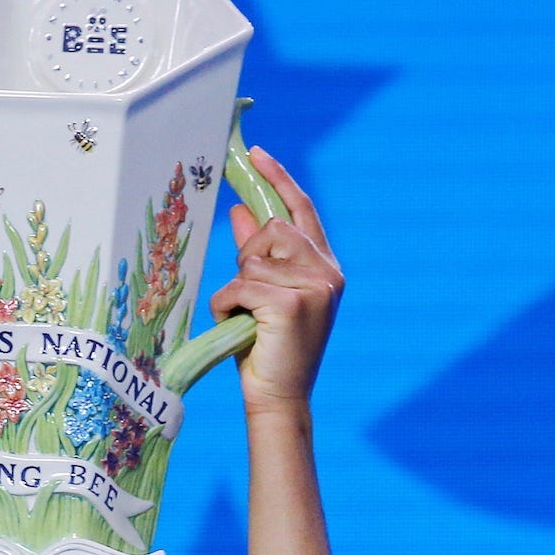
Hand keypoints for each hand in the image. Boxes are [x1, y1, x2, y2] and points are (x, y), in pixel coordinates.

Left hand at [209, 147, 342, 418]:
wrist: (280, 399)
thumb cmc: (268, 348)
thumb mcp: (263, 294)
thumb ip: (257, 254)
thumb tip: (240, 210)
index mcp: (326, 267)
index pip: (302, 210)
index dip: (278, 180)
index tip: (256, 155)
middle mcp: (327, 273)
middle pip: (272, 229)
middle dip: (247, 255)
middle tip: (246, 292)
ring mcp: (314, 288)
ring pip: (253, 258)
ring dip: (236, 287)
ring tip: (244, 317)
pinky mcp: (292, 304)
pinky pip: (239, 286)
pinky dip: (227, 306)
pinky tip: (238, 328)